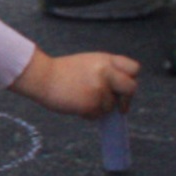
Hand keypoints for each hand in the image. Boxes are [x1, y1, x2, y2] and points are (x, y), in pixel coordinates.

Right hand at [10, 49, 138, 119]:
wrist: (41, 77)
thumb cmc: (62, 71)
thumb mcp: (89, 62)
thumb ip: (107, 71)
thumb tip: (120, 89)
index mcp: (106, 60)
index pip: (134, 69)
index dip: (131, 79)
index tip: (124, 87)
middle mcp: (106, 72)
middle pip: (131, 88)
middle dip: (126, 99)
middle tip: (119, 106)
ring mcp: (99, 88)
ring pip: (111, 106)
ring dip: (99, 107)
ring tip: (81, 99)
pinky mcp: (91, 103)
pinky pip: (97, 115)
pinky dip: (88, 114)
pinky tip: (76, 105)